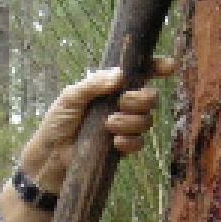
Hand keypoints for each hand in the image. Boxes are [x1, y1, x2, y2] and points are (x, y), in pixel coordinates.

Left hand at [16, 57, 177, 193]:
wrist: (52, 154)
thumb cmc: (59, 121)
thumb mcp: (71, 96)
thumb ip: (93, 84)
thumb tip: (119, 75)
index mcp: (111, 87)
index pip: (141, 73)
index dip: (157, 67)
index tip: (168, 67)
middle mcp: (122, 104)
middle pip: (151, 97)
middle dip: (141, 99)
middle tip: (121, 102)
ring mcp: (124, 126)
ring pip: (147, 121)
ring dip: (131, 121)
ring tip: (108, 124)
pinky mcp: (123, 147)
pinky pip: (139, 142)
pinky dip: (129, 141)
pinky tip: (114, 142)